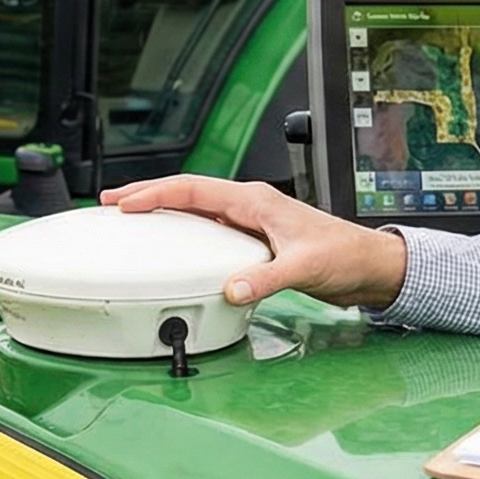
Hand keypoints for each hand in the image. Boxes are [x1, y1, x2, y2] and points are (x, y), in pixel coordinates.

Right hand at [98, 175, 407, 307]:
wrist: (368, 266)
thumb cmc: (344, 255)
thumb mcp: (304, 267)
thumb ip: (266, 278)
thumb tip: (231, 289)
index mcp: (255, 200)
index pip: (195, 189)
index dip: (156, 194)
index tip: (126, 203)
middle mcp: (250, 205)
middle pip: (187, 192)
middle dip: (147, 194)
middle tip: (111, 203)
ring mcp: (251, 220)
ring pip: (196, 208)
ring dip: (163, 210)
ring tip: (132, 217)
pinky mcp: (255, 239)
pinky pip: (209, 228)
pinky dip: (184, 230)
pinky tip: (173, 242)